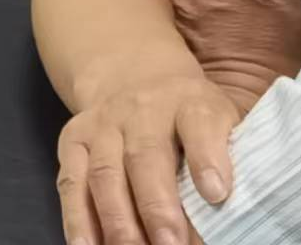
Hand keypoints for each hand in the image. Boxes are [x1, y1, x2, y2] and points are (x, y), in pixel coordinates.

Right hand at [54, 61, 240, 244]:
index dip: (207, 158)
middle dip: (156, 206)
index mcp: (189, 103)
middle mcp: (141, 110)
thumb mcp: (219, 122)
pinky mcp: (73, 142)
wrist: (134, 80)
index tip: (217, 195)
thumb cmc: (189, 119)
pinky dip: (77, 219)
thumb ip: (226, 158)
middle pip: (145, 156)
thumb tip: (229, 216)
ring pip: (105, 174)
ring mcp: (102, 125)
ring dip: (117, 220)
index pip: (199, 124)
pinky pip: (71, 183)